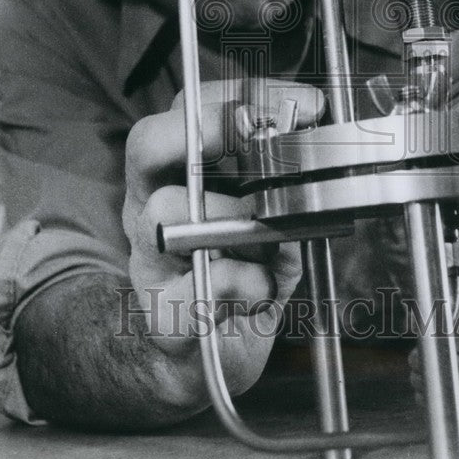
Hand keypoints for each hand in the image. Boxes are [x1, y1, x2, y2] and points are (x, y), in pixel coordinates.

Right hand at [122, 78, 323, 397]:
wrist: (209, 361)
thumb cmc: (243, 274)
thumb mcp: (271, 215)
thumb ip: (287, 180)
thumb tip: (313, 147)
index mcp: (175, 174)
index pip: (189, 108)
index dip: (245, 97)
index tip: (306, 105)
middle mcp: (148, 205)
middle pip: (150, 141)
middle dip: (216, 129)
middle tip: (270, 142)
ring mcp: (146, 257)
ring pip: (167, 209)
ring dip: (239, 223)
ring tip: (271, 245)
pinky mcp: (159, 312)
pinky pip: (201, 284)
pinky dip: (245, 285)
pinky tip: (259, 290)